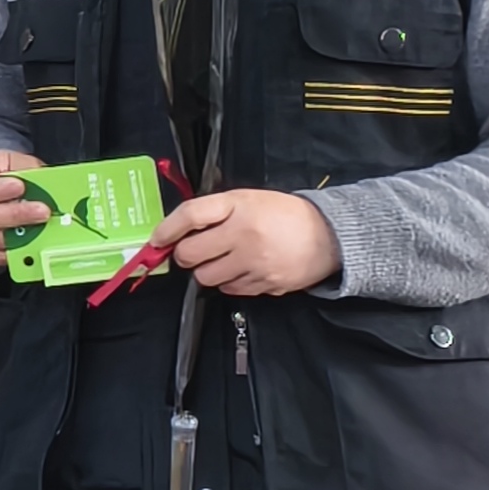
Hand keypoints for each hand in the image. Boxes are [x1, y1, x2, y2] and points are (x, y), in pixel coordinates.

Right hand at [0, 148, 49, 269]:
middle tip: (42, 211)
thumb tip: (51, 182)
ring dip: (19, 235)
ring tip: (44, 228)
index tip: (19, 186)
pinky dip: (15, 252)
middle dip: (15, 215)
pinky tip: (34, 243)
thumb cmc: (4, 175)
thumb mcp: (14, 162)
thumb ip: (28, 170)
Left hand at [161, 187, 339, 297]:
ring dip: (208, 270)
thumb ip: (215, 211)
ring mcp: (255, 263)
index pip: (190, 215)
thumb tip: (177, 229)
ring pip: (206, 278)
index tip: (157, 239)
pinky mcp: (266, 284)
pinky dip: (231, 282)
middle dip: (187, 254)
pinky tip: (244, 269)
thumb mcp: (249, 199)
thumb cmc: (284, 214)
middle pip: (190, 255)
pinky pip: (231, 290)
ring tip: (225, 259)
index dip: (167, 229)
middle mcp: (244, 235)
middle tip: (197, 250)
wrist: (331, 235)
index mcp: (239, 207)